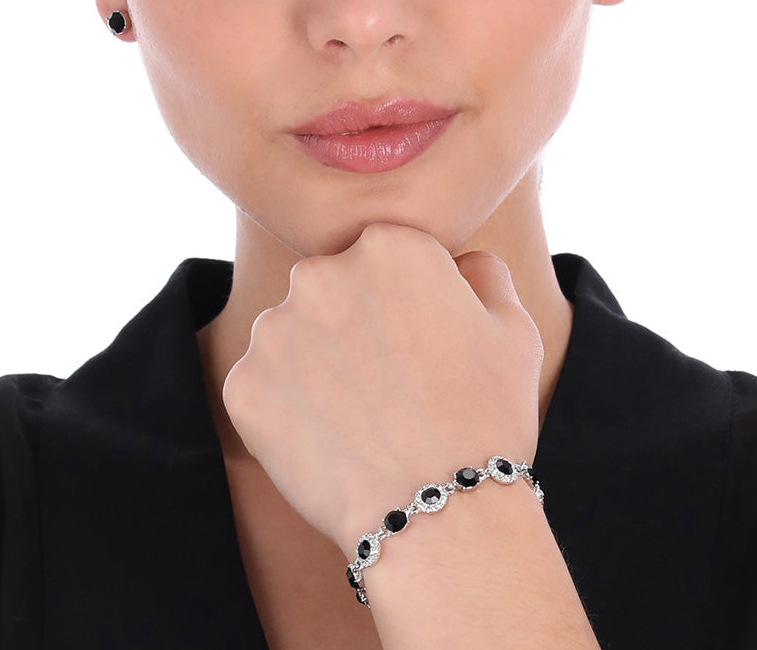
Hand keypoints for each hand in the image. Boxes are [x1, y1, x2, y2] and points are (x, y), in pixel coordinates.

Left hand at [220, 222, 544, 553]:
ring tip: (362, 419)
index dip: (409, 303)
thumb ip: (484, 273)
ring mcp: (274, 328)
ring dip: (318, 366)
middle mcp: (321, 270)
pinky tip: (331, 442)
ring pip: (294, 337)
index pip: (387, 257)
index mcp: (387, 243)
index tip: (423, 346)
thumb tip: (461, 261)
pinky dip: (289, 412)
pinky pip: (265, 389)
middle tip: (392, 385)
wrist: (439, 514)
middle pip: (334, 289)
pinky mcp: (242, 385)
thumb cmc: (486, 417)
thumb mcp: (513, 328)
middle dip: (355, 324)